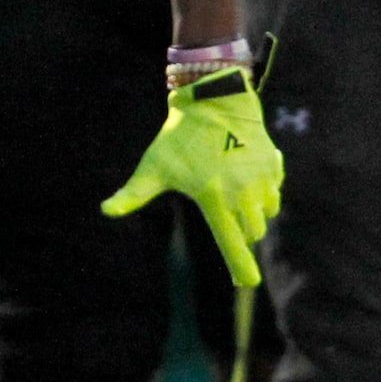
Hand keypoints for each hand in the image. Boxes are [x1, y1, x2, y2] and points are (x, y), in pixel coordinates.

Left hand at [101, 68, 283, 286]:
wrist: (214, 97)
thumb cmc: (179, 135)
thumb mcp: (154, 165)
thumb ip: (133, 193)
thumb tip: (105, 211)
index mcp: (214, 197)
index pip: (231, 242)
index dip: (240, 267)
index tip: (247, 283)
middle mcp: (242, 191)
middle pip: (252, 233)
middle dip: (241, 232)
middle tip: (222, 207)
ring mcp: (262, 178)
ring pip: (266, 215)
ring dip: (254, 214)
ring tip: (233, 191)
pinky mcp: (274, 165)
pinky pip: (275, 193)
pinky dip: (264, 194)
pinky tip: (246, 175)